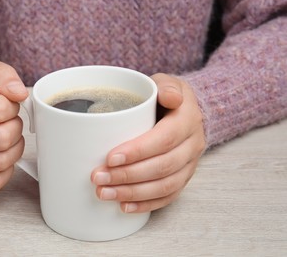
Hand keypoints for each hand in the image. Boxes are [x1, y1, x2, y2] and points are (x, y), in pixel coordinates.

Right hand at [0, 59, 28, 191]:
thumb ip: (4, 75)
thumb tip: (20, 93)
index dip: (12, 107)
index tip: (8, 105)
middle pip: (1, 139)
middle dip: (15, 128)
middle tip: (10, 122)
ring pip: (0, 162)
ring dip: (14, 149)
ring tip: (8, 136)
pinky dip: (5, 170)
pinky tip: (2, 154)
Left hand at [91, 73, 205, 212]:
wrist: (185, 112)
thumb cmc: (165, 97)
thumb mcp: (166, 82)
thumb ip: (166, 86)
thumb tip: (169, 97)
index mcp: (187, 120)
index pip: (164, 139)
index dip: (138, 151)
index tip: (110, 158)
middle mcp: (192, 145)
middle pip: (162, 167)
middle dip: (128, 176)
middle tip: (98, 178)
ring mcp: (190, 165)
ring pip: (164, 186)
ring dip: (132, 193)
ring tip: (104, 193)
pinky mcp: (183, 178)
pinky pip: (168, 197)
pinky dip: (146, 204)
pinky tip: (124, 207)